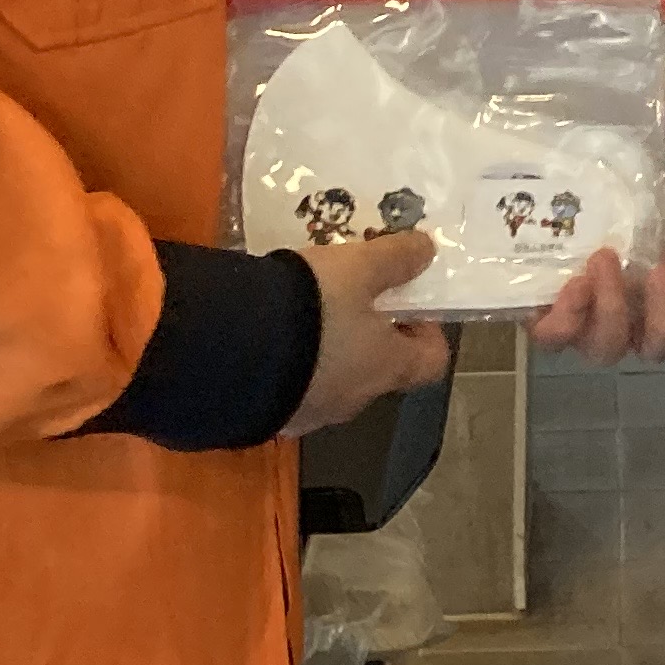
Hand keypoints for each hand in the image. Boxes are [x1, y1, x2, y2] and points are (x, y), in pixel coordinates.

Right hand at [287, 230, 455, 435]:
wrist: (232, 355)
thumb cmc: (313, 309)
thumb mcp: (358, 269)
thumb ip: (395, 259)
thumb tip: (428, 250)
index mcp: (387, 367)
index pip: (431, 362)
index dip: (428, 331)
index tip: (409, 302)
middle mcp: (356, 398)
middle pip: (381, 368)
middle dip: (372, 333)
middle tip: (352, 295)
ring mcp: (312, 412)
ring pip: (335, 377)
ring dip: (329, 348)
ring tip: (305, 309)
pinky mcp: (271, 413)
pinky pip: (293, 386)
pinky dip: (292, 363)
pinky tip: (271, 335)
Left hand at [530, 92, 664, 364]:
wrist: (511, 116)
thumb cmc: (583, 124)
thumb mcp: (646, 113)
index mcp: (656, 246)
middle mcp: (622, 285)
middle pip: (660, 338)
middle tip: (660, 269)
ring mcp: (577, 299)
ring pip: (608, 346)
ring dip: (614, 313)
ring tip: (601, 260)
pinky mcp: (529, 300)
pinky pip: (553, 336)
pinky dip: (569, 319)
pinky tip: (570, 282)